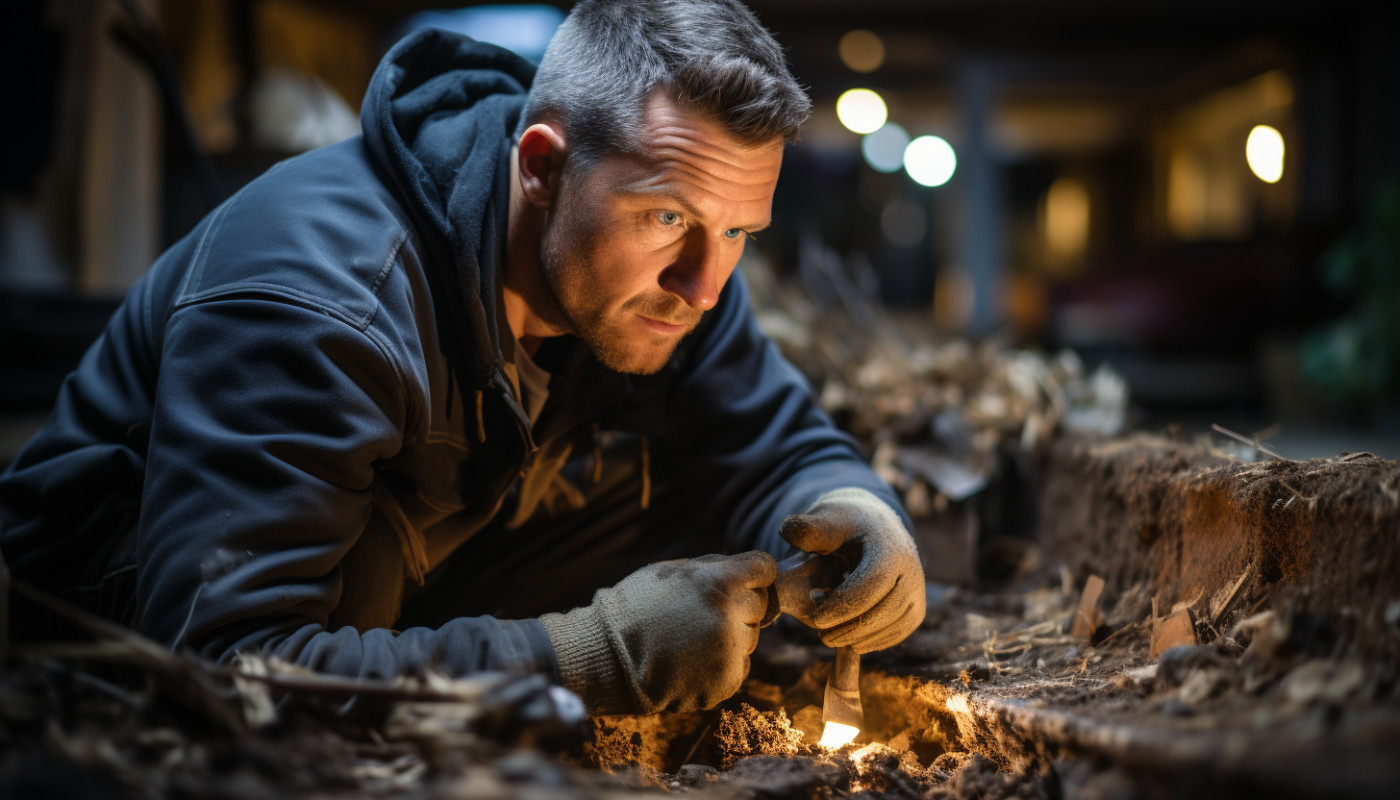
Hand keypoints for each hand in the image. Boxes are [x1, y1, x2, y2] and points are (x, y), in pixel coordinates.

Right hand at [539, 551, 775, 714]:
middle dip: (740, 605)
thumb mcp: (672, 571)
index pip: (764, 568)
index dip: (753, 573)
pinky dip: (722, 664)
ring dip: (730, 636)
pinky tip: (692, 661)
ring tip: (691, 639)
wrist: (609, 657)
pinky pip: (739, 665)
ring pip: (750, 636)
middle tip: (703, 613)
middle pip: (760, 603)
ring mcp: (730, 652)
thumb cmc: (638, 606)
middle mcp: (729, 616)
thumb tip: (748, 570)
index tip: (742, 580)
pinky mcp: (727, 681)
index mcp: (718, 582)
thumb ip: (714, 568)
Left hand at [779, 488, 924, 652]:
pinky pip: (900, 632)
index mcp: (890, 548)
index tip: (817, 620)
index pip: (871, 585)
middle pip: (886, 610)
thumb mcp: (827, 521)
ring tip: (831, 638)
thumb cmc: (845, 525)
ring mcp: (918, 590)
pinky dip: (875, 641)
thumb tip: (787, 530)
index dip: (843, 606)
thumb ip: (809, 528)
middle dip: (852, 628)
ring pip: (895, 625)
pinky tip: (850, 642)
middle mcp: (912, 570)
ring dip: (862, 638)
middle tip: (822, 637)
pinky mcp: (917, 607)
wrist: (874, 526)